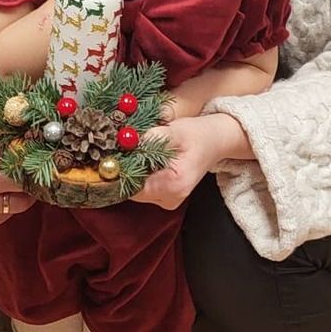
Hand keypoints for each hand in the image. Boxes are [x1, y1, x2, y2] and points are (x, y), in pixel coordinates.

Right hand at [0, 123, 32, 239]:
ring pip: (21, 200)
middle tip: (32, 166)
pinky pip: (6, 216)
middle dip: (31, 169)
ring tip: (23, 185)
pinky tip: (7, 199)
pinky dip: (10, 207)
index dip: (24, 145)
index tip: (27, 144)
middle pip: (24, 176)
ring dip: (26, 192)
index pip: (15, 149)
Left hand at [132, 113, 250, 210]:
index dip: (121, 168)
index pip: (132, 185)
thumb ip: (152, 138)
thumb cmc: (197, 135)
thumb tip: (126, 143)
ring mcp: (168, 200)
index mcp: (174, 185)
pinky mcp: (165, 197)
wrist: (214, 142)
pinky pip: (143, 187)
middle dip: (126, 168)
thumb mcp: (176, 131)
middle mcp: (171, 199)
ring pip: (135, 189)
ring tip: (139, 149)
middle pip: (132, 189)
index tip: (116, 150)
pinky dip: (140, 173)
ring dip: (133, 170)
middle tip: (125, 146)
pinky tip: (146, 158)